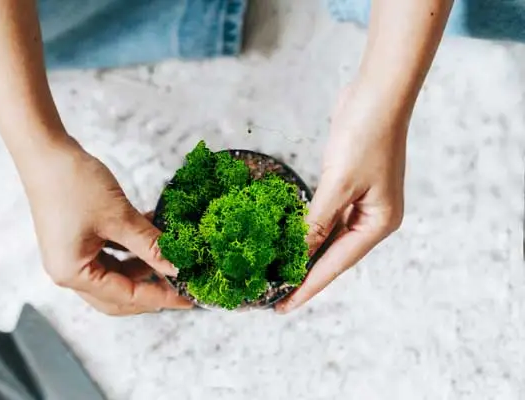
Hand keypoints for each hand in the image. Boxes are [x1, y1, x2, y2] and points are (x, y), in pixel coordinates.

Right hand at [21, 137, 192, 314]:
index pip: (125, 297)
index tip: (187, 298)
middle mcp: (68, 271)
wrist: (45, 150)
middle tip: (181, 285)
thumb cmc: (73, 183)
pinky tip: (150, 236)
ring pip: (115, 275)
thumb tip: (178, 267)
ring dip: (142, 267)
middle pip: (117, 295)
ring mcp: (70, 256)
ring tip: (169, 255)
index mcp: (73, 274)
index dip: (160, 298)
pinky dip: (131, 250)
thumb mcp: (120, 217)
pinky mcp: (76, 241)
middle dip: (150, 290)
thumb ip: (151, 246)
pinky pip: (109, 255)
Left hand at [276, 83, 407, 312]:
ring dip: (302, 253)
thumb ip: (317, 222)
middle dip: (302, 273)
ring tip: (276, 273)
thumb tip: (296, 253)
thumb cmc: (365, 135)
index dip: (307, 286)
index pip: (335, 264)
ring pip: (327, 237)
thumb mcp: (338, 184)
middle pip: (332, 254)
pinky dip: (306, 229)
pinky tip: (288, 239)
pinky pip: (324, 217)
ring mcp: (361, 202)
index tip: (283, 306)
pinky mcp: (348, 187)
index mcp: (378, 223)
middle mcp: (372, 218)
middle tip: (273, 295)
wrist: (376, 94)